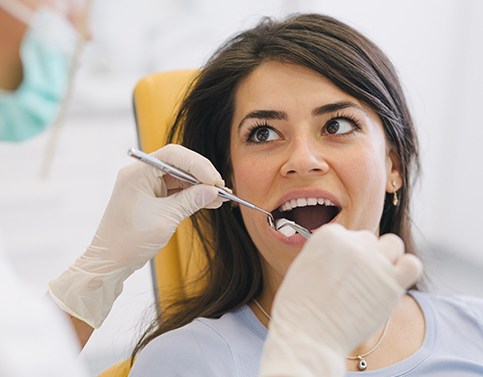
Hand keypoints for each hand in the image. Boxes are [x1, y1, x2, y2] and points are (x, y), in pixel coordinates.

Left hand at [49, 144, 224, 327]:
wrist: (110, 262)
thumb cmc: (129, 241)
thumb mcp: (165, 219)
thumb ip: (190, 201)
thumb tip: (213, 191)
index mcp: (138, 173)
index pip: (173, 156)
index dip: (198, 164)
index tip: (215, 180)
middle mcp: (141, 174)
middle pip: (178, 164)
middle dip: (201, 175)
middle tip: (221, 188)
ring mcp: (146, 186)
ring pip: (180, 177)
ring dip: (200, 186)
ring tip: (220, 197)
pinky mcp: (151, 197)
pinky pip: (176, 190)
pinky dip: (192, 195)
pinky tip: (209, 201)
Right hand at [259, 224, 421, 376]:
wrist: (307, 335)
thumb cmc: (299, 308)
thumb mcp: (304, 266)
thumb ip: (326, 253)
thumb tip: (344, 253)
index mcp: (329, 235)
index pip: (347, 234)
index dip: (344, 254)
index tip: (338, 271)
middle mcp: (353, 243)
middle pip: (368, 240)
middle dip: (363, 257)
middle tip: (353, 282)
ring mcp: (374, 262)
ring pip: (393, 245)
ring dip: (387, 258)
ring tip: (375, 280)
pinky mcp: (392, 283)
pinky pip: (412, 265)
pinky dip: (406, 270)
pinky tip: (393, 284)